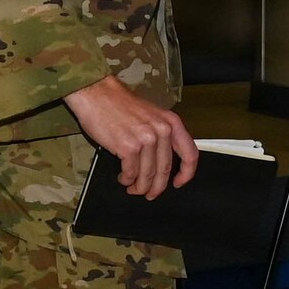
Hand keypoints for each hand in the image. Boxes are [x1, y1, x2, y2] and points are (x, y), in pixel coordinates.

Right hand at [63, 75, 198, 198]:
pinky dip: (126, 179)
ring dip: (139, 186)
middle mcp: (162, 131)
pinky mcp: (128, 147)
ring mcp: (146, 139)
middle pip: (165, 169)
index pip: (190, 153)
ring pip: (147, 175)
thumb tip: (163, 161)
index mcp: (171, 122)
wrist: (98, 94)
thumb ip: (161, 135)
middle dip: (157, 187)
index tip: (179, 183)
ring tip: (132, 187)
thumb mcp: (152, 115)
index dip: (187, 173)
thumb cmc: (121, 105)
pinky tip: (123, 177)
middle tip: (150, 194)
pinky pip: (131, 173)